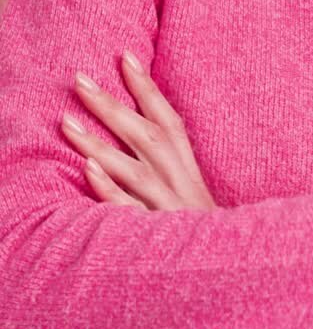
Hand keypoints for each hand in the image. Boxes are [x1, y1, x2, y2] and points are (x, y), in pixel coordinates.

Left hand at [61, 50, 296, 328]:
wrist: (232, 272)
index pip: (166, 116)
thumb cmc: (203, 225)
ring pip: (130, 169)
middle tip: (78, 79)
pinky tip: (86, 171)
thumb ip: (168, 155)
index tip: (124, 55)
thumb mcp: (191, 184)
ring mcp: (166, 206)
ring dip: (97, 143)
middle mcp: (179, 179)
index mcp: (188, 163)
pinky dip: (109, 190)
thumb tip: (141, 123)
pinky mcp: (156, 235)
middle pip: (142, 134)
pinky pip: (128, 211)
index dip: (145, 86)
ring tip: (65, 122)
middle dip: (109, 104)